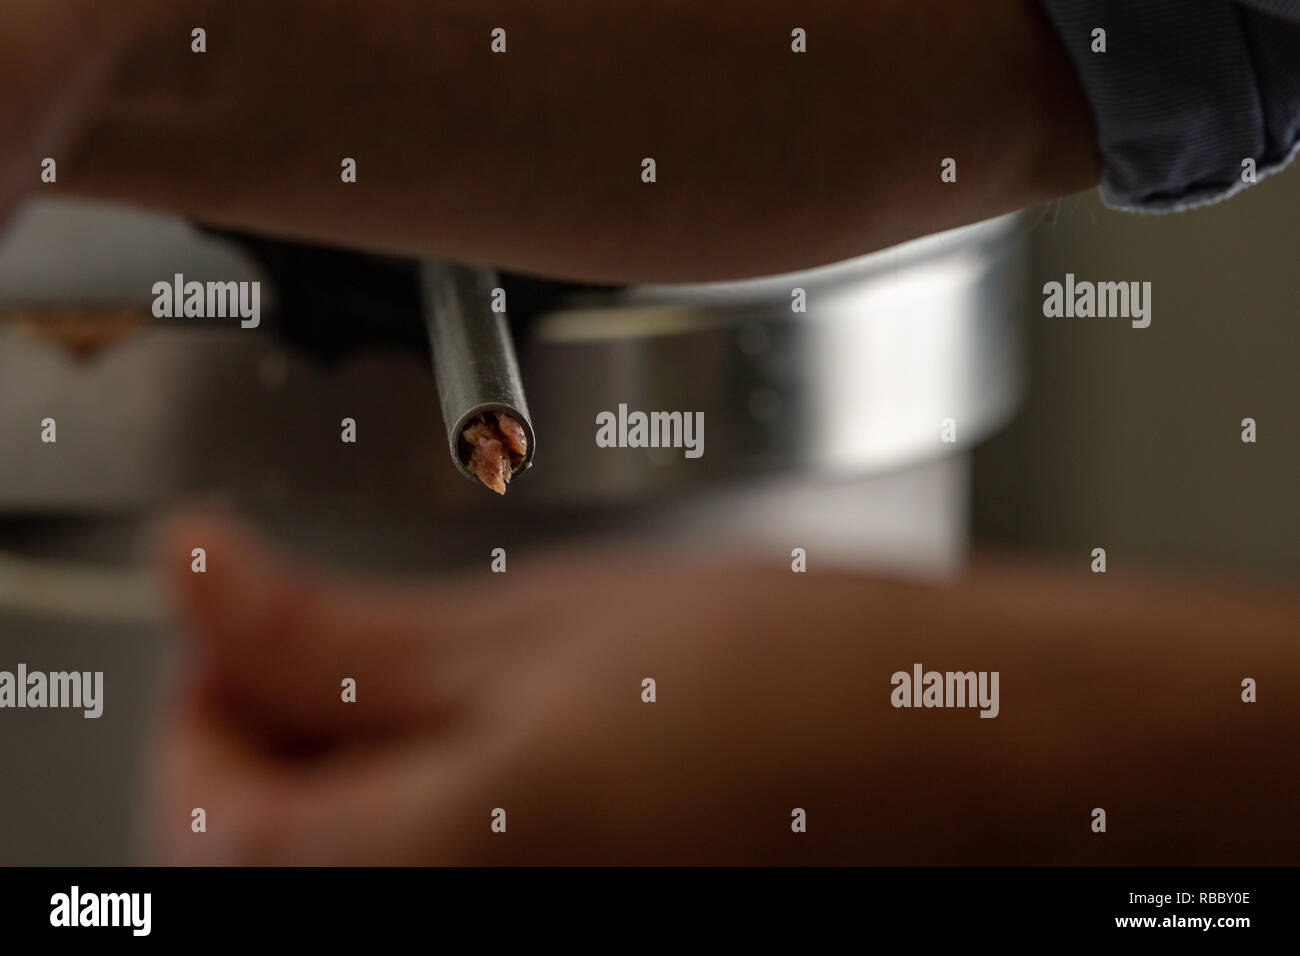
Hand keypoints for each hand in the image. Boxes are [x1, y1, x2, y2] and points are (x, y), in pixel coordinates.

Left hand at [145, 509, 856, 864]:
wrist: (945, 746)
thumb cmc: (793, 681)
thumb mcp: (542, 625)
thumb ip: (338, 633)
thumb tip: (200, 580)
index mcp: (447, 868)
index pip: (212, 833)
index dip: (197, 708)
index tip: (230, 617)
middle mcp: (478, 929)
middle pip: (267, 867)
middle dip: (259, 742)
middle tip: (310, 632)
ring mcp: (527, 926)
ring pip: (347, 870)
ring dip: (326, 774)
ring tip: (400, 670)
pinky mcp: (569, 907)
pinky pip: (435, 874)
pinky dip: (404, 805)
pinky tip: (463, 725)